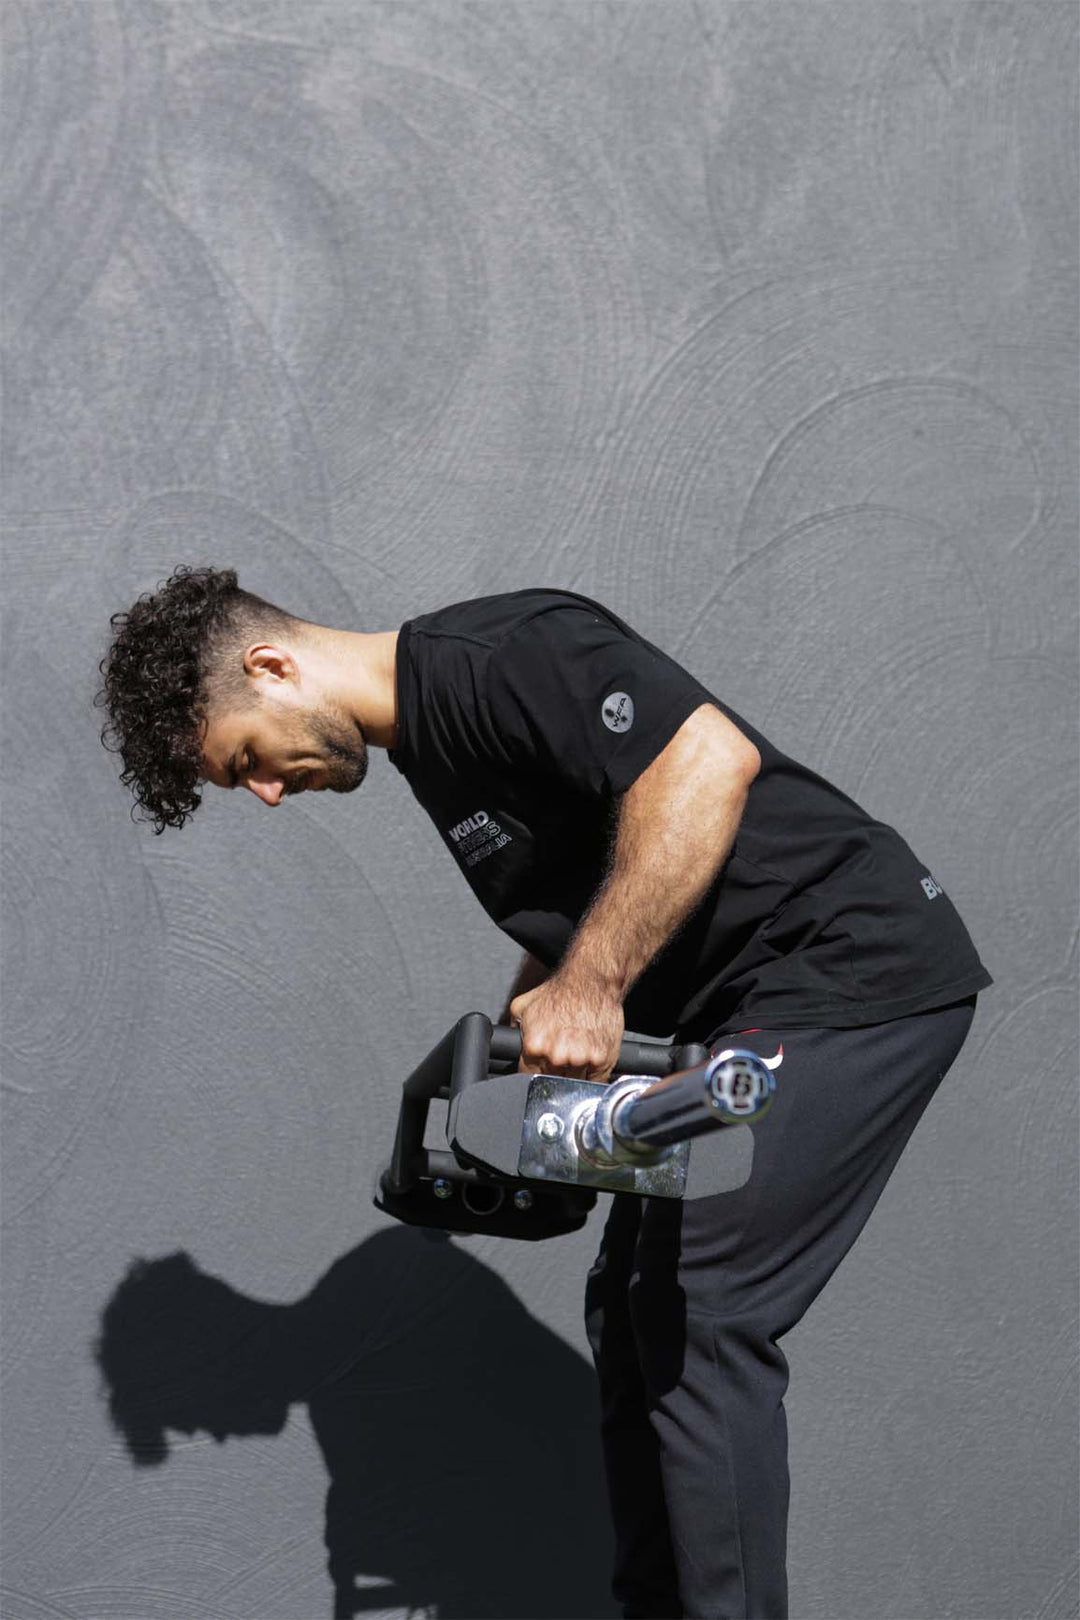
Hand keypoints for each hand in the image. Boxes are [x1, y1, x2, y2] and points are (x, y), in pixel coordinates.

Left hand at [509, 971, 624, 1081]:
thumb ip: (513, 1028)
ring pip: (574, 1083)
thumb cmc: (561, 991)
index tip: (542, 1067)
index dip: (536, 1073)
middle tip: (562, 1055)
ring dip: (576, 1073)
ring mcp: (580, 1059)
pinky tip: (591, 1054)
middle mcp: (556, 1056)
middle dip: (555, 1072)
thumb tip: (508, 1041)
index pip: (528, 1077)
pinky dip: (594, 1074)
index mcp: (534, 1046)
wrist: (592, 980)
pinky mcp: (602, 1060)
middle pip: (552, 1082)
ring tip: (578, 1050)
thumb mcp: (523, 1005)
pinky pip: (595, 1081)